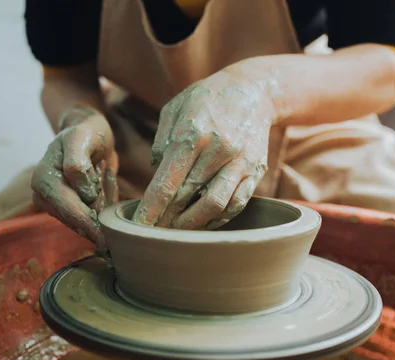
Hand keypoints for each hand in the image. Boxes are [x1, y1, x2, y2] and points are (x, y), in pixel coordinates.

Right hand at [32, 107, 117, 245]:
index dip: (87, 222)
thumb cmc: (86, 133)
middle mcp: (44, 195)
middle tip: (108, 189)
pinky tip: (104, 185)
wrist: (90, 134)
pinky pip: (90, 219)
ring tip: (104, 176)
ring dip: (102, 207)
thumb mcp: (81, 138)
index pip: (67, 209)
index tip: (104, 235)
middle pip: (75, 220)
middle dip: (97, 215)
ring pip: (84, 222)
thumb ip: (77, 161)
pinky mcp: (68, 209)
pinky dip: (103, 207)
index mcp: (43, 179)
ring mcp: (55, 204)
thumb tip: (81, 190)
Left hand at [132, 67, 274, 229]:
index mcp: (192, 133)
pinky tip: (203, 223)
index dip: (152, 208)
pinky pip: (236, 204)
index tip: (139, 226)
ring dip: (193, 224)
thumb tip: (155, 173)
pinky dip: (218, 219)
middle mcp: (218, 149)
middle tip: (153, 232)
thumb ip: (161, 141)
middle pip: (188, 197)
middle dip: (167, 219)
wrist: (255, 91)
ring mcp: (239, 161)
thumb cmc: (207, 99)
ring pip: (215, 206)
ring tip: (176, 232)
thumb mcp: (175, 108)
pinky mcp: (255, 171)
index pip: (168, 181)